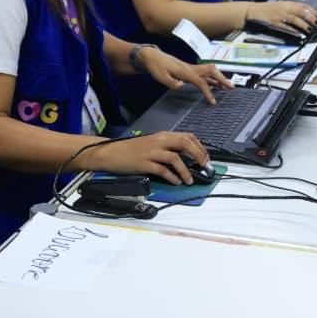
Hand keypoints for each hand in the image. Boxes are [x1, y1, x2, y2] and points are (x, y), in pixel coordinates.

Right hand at [84, 131, 207, 184]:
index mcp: (162, 135)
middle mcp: (159, 141)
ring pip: (175, 158)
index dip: (200, 147)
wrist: (111, 152)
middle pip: (185, 143)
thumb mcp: (151, 143)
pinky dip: (172, 177)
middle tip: (204, 166)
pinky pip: (163, 170)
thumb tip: (184, 157)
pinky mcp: (145, 163)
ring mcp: (152, 152)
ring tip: (190, 180)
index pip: (187, 136)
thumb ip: (166, 146)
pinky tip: (176, 182)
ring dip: (186, 170)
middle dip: (198, 155)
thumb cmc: (130, 149)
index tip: (205, 157)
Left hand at [138, 46, 231, 104]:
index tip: (213, 102)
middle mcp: (191, 68)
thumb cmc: (156, 67)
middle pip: (211, 71)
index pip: (201, 82)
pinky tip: (216, 84)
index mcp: (185, 71)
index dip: (208, 92)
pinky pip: (204, 73)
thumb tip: (182, 86)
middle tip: (232, 88)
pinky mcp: (189, 69)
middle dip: (222, 79)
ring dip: (219, 78)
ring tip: (228, 86)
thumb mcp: (160, 76)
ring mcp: (191, 68)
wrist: (152, 56)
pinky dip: (212, 78)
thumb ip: (171, 82)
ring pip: (210, 71)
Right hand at [248, 0, 316, 33]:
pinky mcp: (275, 23)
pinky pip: (286, 27)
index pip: (303, 5)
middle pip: (301, 11)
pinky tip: (299, 34)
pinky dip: (293, 31)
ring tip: (311, 30)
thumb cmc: (267, 10)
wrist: (252, 11)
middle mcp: (284, 8)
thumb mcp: (280, 6)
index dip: (313, 11)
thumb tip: (305, 16)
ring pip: (295, 19)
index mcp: (286, 3)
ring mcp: (280, 15)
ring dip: (304, 25)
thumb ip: (291, 10)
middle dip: (311, 18)